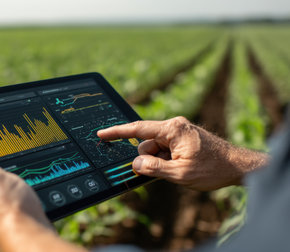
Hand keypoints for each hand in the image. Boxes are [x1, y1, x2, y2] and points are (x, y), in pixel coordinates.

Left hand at [0, 140, 86, 251]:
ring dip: (23, 189)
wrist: (30, 235)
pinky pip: (25, 204)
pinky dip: (31, 200)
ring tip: (28, 190)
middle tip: (20, 176)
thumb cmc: (9, 207)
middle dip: (11, 178)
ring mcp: (3, 216)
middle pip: (0, 183)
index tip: (5, 161)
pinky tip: (35, 200)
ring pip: (14, 194)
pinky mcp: (19, 222)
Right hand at [97, 117, 267, 190]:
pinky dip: (166, 161)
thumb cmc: (213, 168)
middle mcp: (174, 126)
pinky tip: (181, 167)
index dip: (117, 133)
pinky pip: (164, 150)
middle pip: (146, 144)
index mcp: (172, 129)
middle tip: (168, 170)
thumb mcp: (180, 172)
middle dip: (149, 159)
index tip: (101, 134)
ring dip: (160, 162)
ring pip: (154, 149)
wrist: (237, 166)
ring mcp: (178, 132)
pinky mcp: (182, 139)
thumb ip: (154, 168)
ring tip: (180, 169)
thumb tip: (135, 164)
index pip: (137, 130)